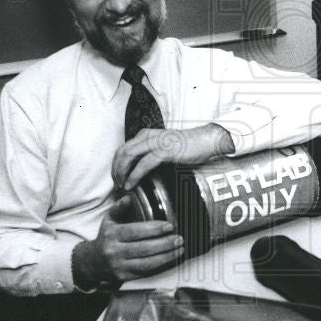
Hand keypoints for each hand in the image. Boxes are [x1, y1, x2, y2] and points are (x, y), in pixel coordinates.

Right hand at [72, 197, 184, 291]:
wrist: (93, 263)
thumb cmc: (106, 238)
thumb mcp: (109, 221)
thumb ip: (119, 208)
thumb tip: (129, 197)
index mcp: (112, 235)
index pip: (135, 231)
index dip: (154, 229)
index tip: (169, 226)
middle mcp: (114, 252)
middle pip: (144, 249)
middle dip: (165, 244)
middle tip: (179, 239)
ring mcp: (120, 267)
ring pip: (147, 263)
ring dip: (166, 257)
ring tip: (179, 250)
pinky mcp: (126, 277)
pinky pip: (146, 273)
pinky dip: (161, 266)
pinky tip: (171, 260)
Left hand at [112, 124, 234, 191]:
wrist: (206, 140)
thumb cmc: (188, 146)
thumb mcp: (163, 147)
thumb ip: (150, 152)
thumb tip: (138, 169)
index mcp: (146, 134)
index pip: (123, 148)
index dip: (116, 164)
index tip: (117, 178)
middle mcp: (148, 135)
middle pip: (121, 152)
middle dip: (115, 169)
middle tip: (116, 184)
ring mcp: (156, 142)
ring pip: (128, 156)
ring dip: (121, 172)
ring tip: (122, 185)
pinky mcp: (164, 151)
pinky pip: (143, 164)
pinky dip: (134, 175)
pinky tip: (131, 184)